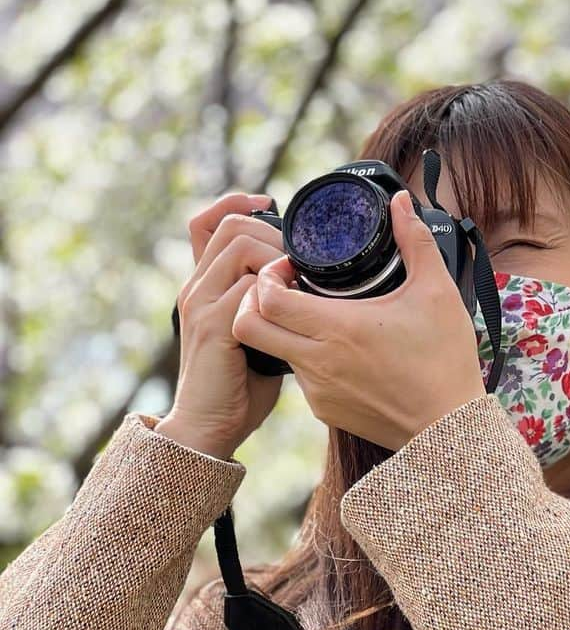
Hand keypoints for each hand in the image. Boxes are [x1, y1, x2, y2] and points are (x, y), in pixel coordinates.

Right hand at [165, 191, 285, 456]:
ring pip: (240, 245)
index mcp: (205, 284)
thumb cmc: (239, 386)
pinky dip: (275, 289)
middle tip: (302, 260)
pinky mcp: (212, 326)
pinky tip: (293, 306)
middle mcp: (197, 286)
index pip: (207, 221)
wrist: (208, 427)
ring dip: (279, 256)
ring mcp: (202, 304)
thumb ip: (271, 307)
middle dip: (275, 233)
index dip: (236, 202)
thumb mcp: (257, 335)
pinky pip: (246, 286)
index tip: (270, 204)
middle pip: (231, 225)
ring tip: (298, 282)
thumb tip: (312, 289)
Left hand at [231, 189, 486, 450]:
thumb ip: (415, 241)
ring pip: (274, 351)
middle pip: (248, 326)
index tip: (289, 267)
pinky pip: (300, 378)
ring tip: (319, 317)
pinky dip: (308, 358)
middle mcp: (317, 361)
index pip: (264, 298)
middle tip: (284, 288)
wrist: (450, 429)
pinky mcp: (325, 412)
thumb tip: (402, 202)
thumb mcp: (437, 292)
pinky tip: (340, 351)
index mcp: (336, 328)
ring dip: (285, 330)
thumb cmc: (445, 360)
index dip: (266, 276)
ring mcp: (317, 390)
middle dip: (255, 300)